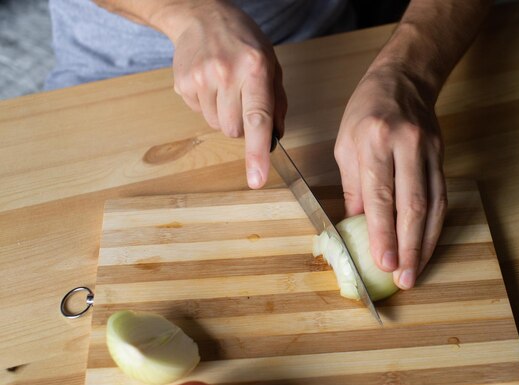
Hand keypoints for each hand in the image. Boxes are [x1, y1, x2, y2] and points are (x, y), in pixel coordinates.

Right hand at [169, 1, 287, 188]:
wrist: (202, 15)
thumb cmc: (243, 42)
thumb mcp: (271, 64)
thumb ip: (278, 102)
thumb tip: (275, 137)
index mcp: (255, 68)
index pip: (258, 119)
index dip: (257, 152)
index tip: (257, 178)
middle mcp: (226, 73)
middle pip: (234, 131)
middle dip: (241, 125)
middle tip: (242, 98)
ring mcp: (201, 78)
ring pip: (216, 126)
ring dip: (223, 115)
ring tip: (224, 86)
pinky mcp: (183, 84)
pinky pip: (199, 114)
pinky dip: (207, 105)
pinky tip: (210, 83)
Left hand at [334, 63, 446, 289]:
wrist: (403, 80)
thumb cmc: (365, 111)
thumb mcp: (346, 145)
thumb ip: (353, 188)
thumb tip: (355, 228)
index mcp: (374, 140)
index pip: (379, 194)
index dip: (382, 232)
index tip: (383, 262)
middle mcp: (405, 145)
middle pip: (411, 204)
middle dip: (408, 246)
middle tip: (404, 278)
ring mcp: (428, 151)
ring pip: (432, 205)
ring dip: (425, 243)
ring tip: (416, 271)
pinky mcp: (441, 157)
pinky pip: (441, 197)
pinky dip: (435, 226)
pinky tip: (427, 246)